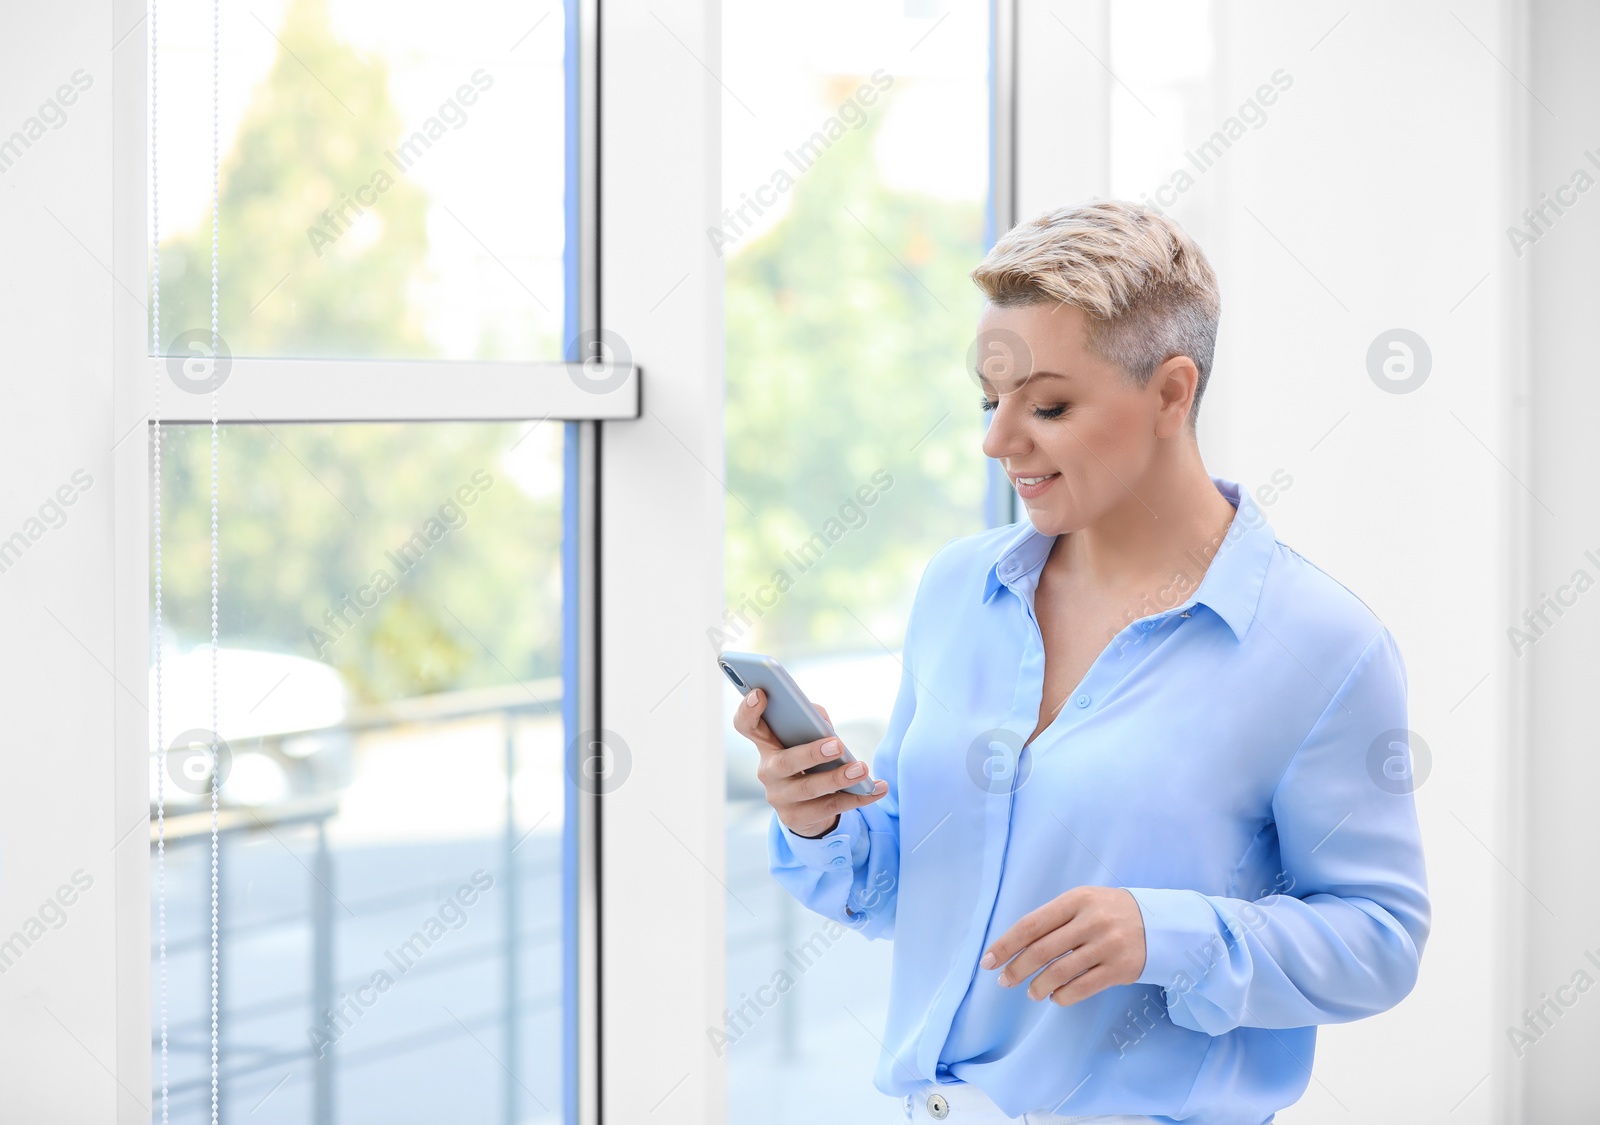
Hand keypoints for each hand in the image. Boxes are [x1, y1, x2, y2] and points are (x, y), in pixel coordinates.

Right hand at [732, 688, 887, 837]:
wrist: (806, 806)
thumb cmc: (807, 760)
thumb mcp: (806, 738)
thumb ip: (813, 722)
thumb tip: (824, 724)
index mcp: (766, 744)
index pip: (746, 725)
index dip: (748, 710)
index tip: (762, 693)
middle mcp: (767, 771)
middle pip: (783, 763)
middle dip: (811, 754)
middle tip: (838, 745)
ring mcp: (780, 798)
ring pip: (809, 790)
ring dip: (838, 779)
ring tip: (862, 769)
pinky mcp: (797, 819)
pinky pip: (830, 808)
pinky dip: (858, 797)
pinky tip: (877, 789)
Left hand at [979, 886, 1146, 1004]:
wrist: (1160, 923)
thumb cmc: (1108, 912)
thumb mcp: (1082, 903)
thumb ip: (1053, 920)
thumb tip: (1014, 948)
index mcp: (1076, 900)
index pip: (1031, 925)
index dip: (1005, 945)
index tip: (988, 961)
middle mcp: (1091, 921)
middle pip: (1041, 951)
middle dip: (1016, 970)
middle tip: (1004, 982)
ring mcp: (1107, 945)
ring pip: (1059, 973)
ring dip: (1038, 986)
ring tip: (1031, 992)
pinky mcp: (1120, 969)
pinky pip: (1081, 988)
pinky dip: (1061, 996)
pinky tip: (1054, 996)